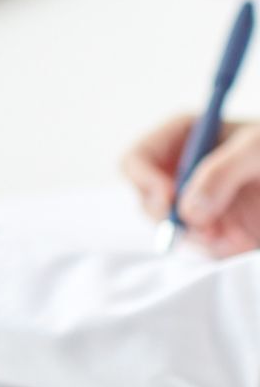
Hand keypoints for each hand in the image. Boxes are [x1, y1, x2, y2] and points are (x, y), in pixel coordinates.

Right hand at [124, 113, 259, 255]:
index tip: (166, 197)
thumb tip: (187, 210)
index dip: (144, 180)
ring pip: (172, 227)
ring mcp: (200, 202)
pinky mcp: (219, 230)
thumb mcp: (257, 149)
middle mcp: (184, 171)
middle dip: (169, 214)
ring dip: (197, 236)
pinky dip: (217, 249)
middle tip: (201, 225)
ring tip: (229, 231)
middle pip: (147, 198)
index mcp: (186, 137)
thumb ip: (220, 173)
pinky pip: (201, 248)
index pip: (138, 159)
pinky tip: (240, 239)